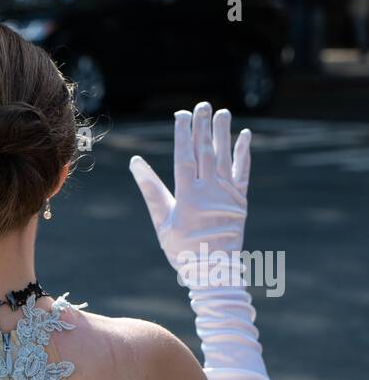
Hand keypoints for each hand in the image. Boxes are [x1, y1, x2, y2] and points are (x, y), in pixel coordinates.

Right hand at [129, 103, 250, 282]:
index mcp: (188, 197)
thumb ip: (151, 190)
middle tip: (202, 105)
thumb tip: (136, 164)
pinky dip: (243, 154)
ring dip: (223, 134)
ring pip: (225, 158)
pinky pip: (243, 173)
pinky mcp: (241, 201)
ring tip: (223, 112)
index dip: (183, 134)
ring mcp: (228, 196)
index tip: (181, 115)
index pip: (184, 157)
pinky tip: (244, 136)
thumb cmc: (182, 250)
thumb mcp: (162, 222)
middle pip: (206, 152)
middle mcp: (210, 193)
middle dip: (203, 127)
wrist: (215, 273)